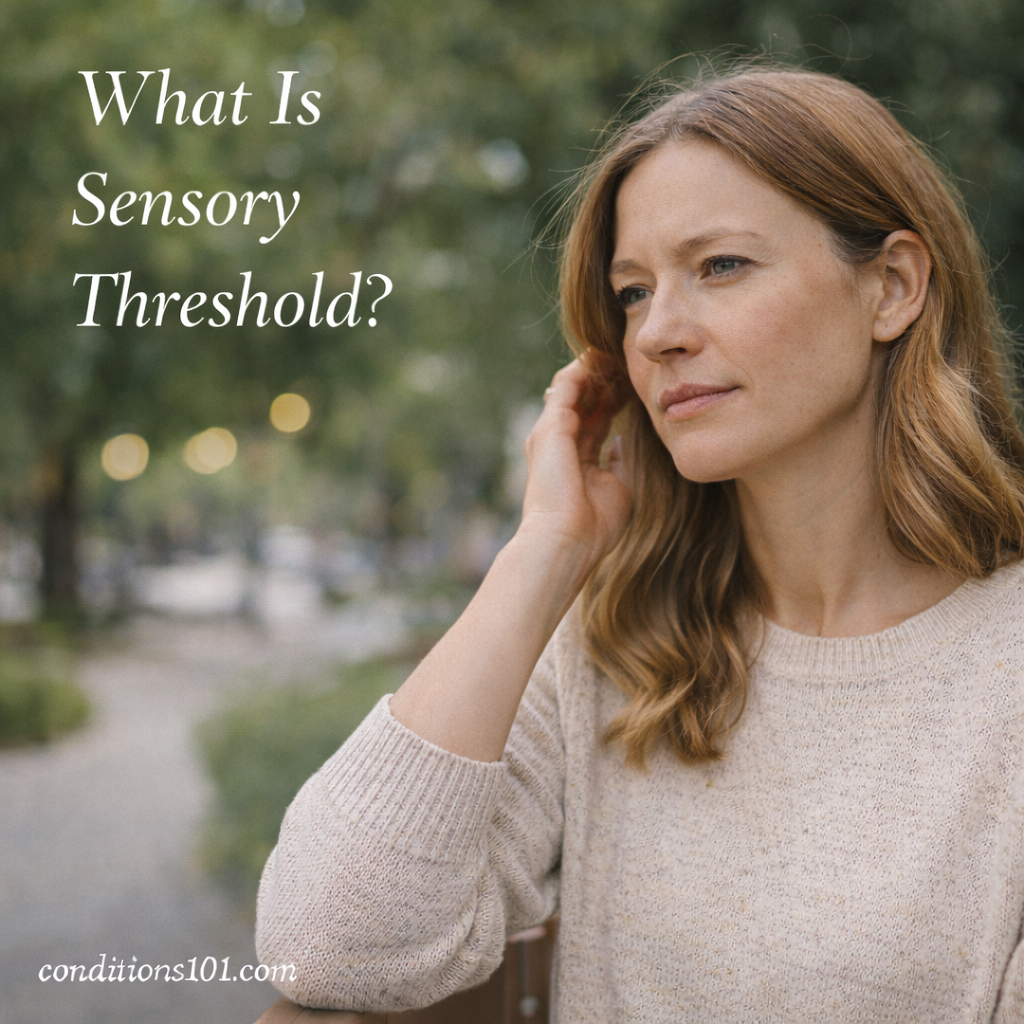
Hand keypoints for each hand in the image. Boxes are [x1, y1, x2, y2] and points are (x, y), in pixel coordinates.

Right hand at [518, 351, 632, 572]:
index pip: (596, 420)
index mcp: (577, 459)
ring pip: (573, 386)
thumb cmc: (592, 526)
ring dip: (595, 368)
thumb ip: (620, 461)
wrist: (565, 540)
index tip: (638, 385)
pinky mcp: (551, 426)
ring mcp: (551, 432)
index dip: (616, 400)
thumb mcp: (618, 487)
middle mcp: (560, 442)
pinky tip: (603, 356)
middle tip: (631, 361)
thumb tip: (623, 440)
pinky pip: (567, 385)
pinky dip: (584, 368)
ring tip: (617, 351)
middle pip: (584, 399)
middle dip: (607, 379)